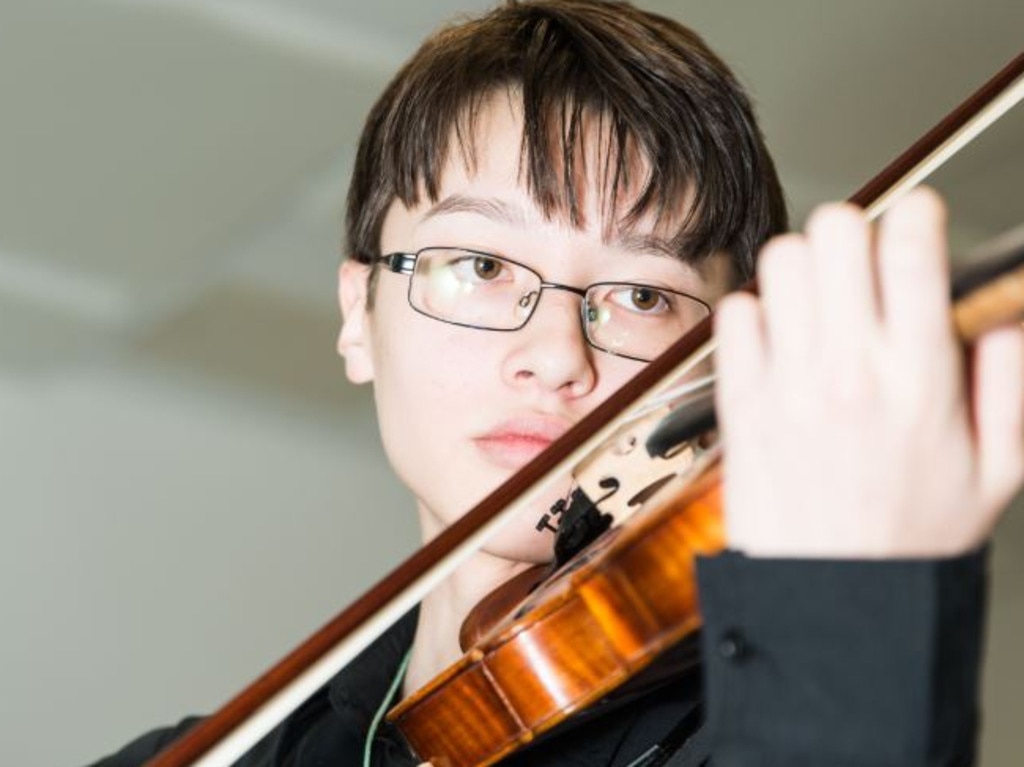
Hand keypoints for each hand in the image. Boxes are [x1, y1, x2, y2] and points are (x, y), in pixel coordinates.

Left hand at [715, 188, 1023, 557]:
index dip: (916, 215)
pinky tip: (779, 339)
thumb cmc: (909, 536)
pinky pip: (736, 315)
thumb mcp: (997, 471)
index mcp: (919, 380)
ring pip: (780, 262)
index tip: (916, 218)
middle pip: (837, 234)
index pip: (912, 253)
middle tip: (862, 258)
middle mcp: (848, 371)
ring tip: (820, 298)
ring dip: (803, 266)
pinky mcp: (741, 402)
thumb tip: (1000, 317)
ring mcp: (787, 383)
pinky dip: (757, 311)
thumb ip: (1009, 384)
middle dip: (854, 230)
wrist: (828, 595)